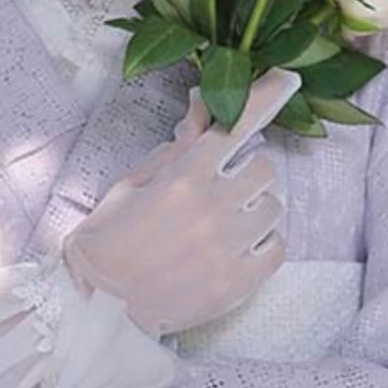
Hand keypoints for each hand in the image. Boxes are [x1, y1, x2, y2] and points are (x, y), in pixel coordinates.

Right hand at [61, 67, 300, 337]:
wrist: (98, 308)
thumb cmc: (109, 241)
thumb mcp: (132, 185)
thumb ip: (175, 151)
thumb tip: (201, 112)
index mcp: (183, 176)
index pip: (234, 126)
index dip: (264, 98)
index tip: (289, 79)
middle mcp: (212, 206)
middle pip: (264, 168)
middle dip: (246, 174)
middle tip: (224, 190)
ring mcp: (229, 245)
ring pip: (273, 208)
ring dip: (254, 210)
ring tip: (224, 228)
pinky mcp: (239, 282)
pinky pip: (277, 248)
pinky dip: (262, 245)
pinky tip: (236, 250)